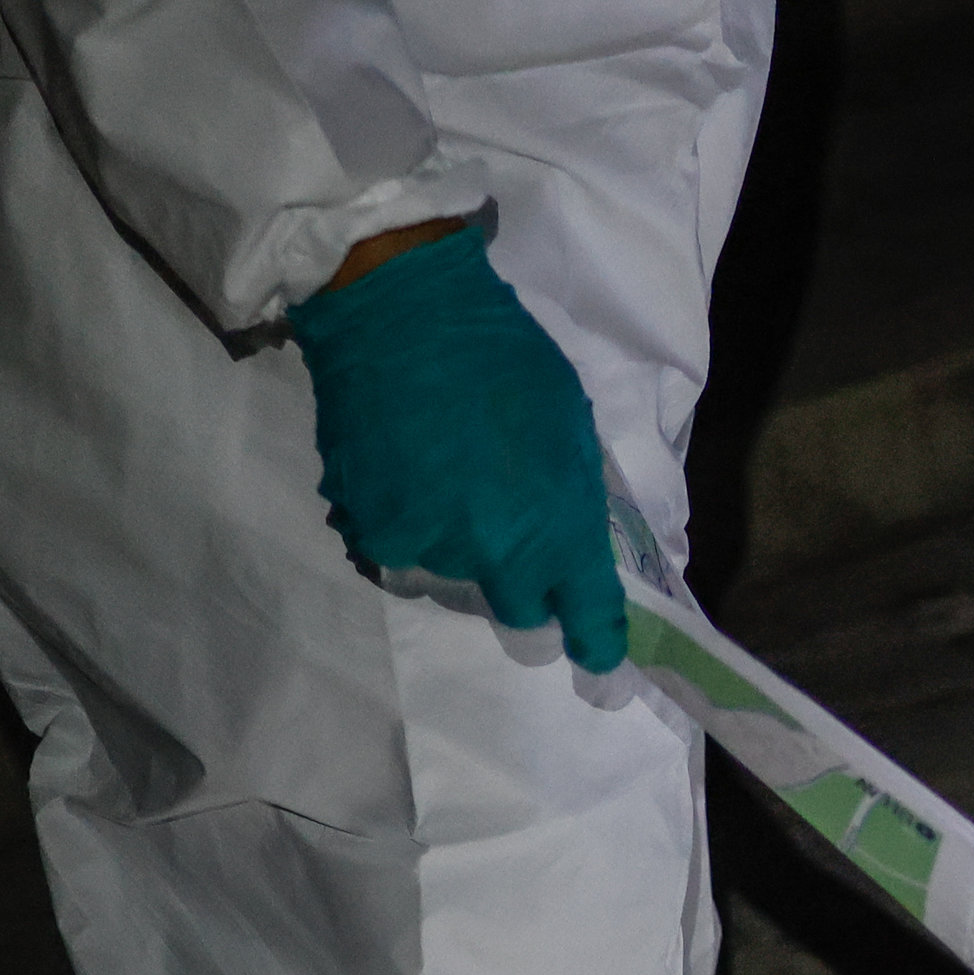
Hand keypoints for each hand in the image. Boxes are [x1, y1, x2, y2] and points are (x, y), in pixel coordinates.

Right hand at [284, 222, 626, 667]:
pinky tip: (409, 482)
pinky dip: (409, 532)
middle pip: (519, 613)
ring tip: (449, 487)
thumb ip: (575, 501)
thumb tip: (575, 550)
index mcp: (558, 527)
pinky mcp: (375, 537)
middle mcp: (496, 556)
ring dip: (459, 553)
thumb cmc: (502, 359)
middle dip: (523, 588)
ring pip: (457, 583)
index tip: (599, 659)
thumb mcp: (569, 427)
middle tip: (512, 540)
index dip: (597, 643)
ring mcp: (431, 551)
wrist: (399, 316)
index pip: (588, 618)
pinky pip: (403, 559)